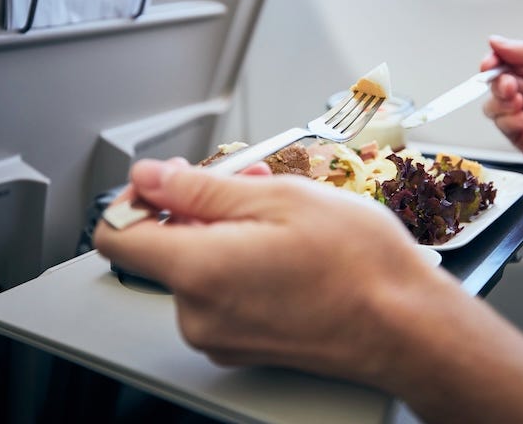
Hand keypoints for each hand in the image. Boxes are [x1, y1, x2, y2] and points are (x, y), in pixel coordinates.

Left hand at [95, 159, 522, 422]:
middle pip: (164, 246)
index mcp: (199, 271)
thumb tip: (151, 177)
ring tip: (280, 214)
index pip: (116, 234)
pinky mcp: (241, 345)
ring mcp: (220, 335)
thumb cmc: (359, 264)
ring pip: (197, 266)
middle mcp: (198, 313)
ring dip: (226, 231)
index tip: (165, 181)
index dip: (135, 197)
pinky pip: (220, 293)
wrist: (406, 327)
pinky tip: (282, 245)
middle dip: (199, 206)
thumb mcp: (280, 198)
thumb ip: (201, 187)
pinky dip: (239, 262)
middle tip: (251, 182)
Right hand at [481, 36, 522, 184]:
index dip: (494, 60)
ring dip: (504, 103)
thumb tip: (498, 42)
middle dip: (500, 83)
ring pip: (492, 105)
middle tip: (513, 87)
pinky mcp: (521, 137)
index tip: (491, 63)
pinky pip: (502, 126)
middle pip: (495, 82)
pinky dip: (514, 121)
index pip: (507, 60)